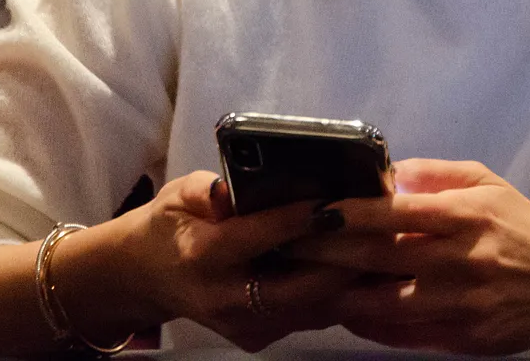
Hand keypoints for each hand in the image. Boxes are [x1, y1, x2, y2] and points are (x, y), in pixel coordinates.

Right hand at [113, 171, 358, 351]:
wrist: (147, 278)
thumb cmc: (170, 225)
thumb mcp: (177, 195)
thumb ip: (204, 189)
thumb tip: (228, 190)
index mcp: (203, 255)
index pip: (258, 237)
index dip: (300, 220)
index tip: (338, 202)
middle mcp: (225, 297)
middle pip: (297, 287)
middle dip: (342, 261)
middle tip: (379, 233)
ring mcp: (243, 326)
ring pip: (310, 309)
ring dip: (348, 282)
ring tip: (383, 250)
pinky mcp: (256, 339)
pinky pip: (307, 318)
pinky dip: (336, 295)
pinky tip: (362, 270)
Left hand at [291, 159, 529, 354]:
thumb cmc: (522, 228)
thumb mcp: (488, 183)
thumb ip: (436, 174)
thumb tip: (387, 174)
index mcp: (465, 216)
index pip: (395, 213)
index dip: (348, 213)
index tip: (311, 210)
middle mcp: (461, 260)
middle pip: (379, 258)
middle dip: (326, 253)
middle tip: (288, 246)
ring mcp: (460, 304)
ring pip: (383, 304)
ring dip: (340, 294)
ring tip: (305, 282)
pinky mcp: (462, 339)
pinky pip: (402, 336)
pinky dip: (369, 325)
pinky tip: (346, 311)